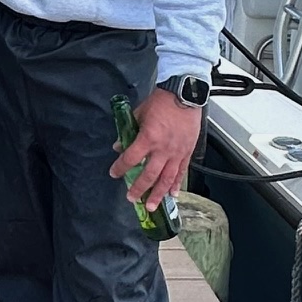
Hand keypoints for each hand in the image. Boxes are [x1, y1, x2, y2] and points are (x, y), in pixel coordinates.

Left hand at [110, 87, 199, 207]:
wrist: (184, 94)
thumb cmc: (161, 102)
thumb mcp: (139, 114)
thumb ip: (128, 131)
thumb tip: (118, 145)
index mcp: (149, 138)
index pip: (131, 159)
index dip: (120, 168)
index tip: (114, 173)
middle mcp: (163, 149)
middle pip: (149, 175)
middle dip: (139, 189)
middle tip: (131, 198)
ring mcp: (177, 152)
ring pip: (167, 179)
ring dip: (158, 194)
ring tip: (151, 206)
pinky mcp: (187, 152)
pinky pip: (182, 172)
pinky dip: (176, 185)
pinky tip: (172, 195)